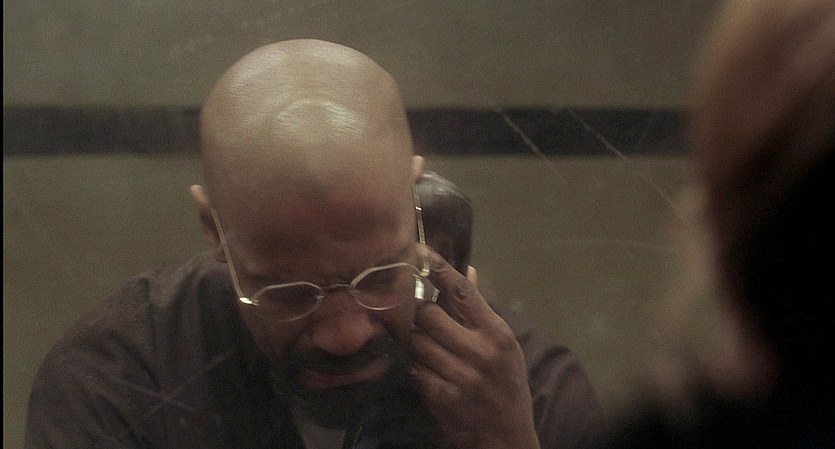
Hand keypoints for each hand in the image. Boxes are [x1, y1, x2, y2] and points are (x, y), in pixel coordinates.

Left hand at [409, 244, 540, 448]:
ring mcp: (462, 376)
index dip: (437, 269)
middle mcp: (481, 351)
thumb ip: (480, 309)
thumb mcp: (503, 345)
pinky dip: (416, 368)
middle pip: (429, 315)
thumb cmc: (506, 384)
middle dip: (420, 316)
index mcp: (496, 332)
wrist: (507, 436)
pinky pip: (415, 370)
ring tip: (428, 350)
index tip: (418, 250)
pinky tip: (429, 372)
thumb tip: (467, 270)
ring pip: (417, 343)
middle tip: (422, 322)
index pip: (462, 292)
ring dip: (416, 344)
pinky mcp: (445, 398)